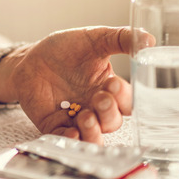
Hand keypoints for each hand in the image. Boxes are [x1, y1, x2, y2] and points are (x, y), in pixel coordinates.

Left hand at [0, 26, 135, 143]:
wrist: (30, 58)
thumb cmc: (65, 49)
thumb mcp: (94, 39)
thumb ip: (120, 39)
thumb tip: (148, 40)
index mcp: (109, 89)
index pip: (127, 101)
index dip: (124, 96)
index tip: (113, 82)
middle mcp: (96, 107)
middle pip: (113, 121)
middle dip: (109, 112)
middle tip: (100, 98)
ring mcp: (76, 118)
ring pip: (94, 136)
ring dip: (94, 130)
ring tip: (86, 116)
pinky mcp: (56, 125)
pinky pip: (67, 139)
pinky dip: (72, 138)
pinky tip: (72, 131)